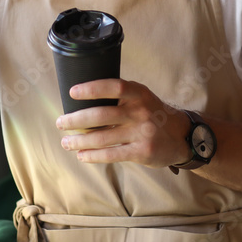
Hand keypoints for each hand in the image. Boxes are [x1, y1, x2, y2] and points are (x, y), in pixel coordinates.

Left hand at [56, 79, 191, 167]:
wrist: (181, 135)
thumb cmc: (153, 114)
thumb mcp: (142, 97)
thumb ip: (121, 96)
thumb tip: (84, 98)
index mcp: (139, 93)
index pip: (114, 86)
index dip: (92, 88)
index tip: (72, 92)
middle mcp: (141, 111)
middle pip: (101, 115)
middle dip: (76, 119)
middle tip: (60, 122)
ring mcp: (142, 132)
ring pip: (102, 137)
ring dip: (79, 140)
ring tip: (66, 142)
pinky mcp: (142, 152)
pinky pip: (112, 154)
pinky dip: (93, 155)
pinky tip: (82, 155)